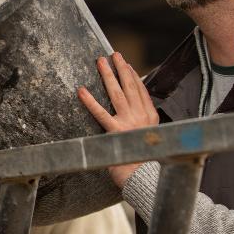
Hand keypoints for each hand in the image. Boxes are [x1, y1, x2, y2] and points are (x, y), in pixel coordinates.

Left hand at [77, 52, 158, 187]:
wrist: (146, 178)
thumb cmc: (146, 163)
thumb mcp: (151, 141)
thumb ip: (144, 128)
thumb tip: (136, 120)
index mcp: (151, 118)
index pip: (142, 91)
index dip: (134, 76)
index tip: (127, 65)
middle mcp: (142, 116)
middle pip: (130, 87)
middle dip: (121, 68)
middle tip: (114, 54)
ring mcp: (129, 123)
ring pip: (117, 93)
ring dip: (108, 75)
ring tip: (101, 61)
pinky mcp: (116, 132)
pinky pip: (101, 113)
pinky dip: (90, 101)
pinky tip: (81, 91)